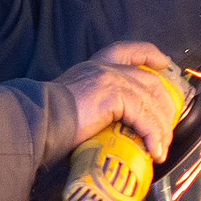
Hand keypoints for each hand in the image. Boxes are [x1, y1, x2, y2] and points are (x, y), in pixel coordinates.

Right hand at [56, 43, 179, 161]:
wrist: (34, 124)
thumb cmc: (49, 122)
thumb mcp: (79, 105)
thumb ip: (101, 107)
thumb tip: (121, 129)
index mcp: (95, 68)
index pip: (128, 51)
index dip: (149, 54)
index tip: (163, 62)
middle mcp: (104, 68)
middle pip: (151, 81)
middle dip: (165, 107)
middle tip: (166, 131)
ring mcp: (110, 79)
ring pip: (151, 102)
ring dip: (161, 129)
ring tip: (160, 148)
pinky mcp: (113, 95)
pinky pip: (144, 117)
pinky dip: (153, 135)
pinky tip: (154, 150)